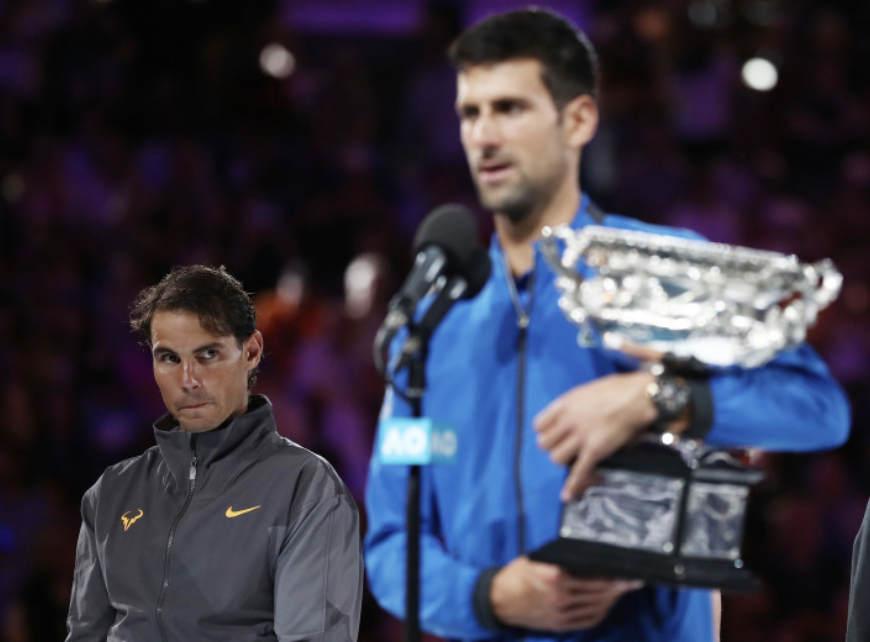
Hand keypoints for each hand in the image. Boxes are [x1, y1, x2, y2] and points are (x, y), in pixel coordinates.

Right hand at [490, 556, 642, 631]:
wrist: (498, 601)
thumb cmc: (516, 574)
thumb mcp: (536, 559)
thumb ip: (560, 558)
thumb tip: (585, 553)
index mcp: (555, 576)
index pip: (592, 575)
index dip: (613, 575)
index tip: (629, 572)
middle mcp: (561, 596)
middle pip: (599, 592)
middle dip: (619, 587)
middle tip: (635, 581)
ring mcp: (562, 614)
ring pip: (596, 607)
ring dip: (612, 599)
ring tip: (622, 591)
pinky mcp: (560, 625)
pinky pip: (587, 620)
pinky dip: (600, 612)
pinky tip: (606, 604)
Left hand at [534, 371, 656, 500]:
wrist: (639, 397)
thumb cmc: (618, 389)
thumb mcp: (587, 391)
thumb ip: (574, 404)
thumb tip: (571, 414)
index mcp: (565, 404)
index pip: (539, 424)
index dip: (544, 432)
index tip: (552, 434)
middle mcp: (569, 421)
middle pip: (544, 444)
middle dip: (553, 447)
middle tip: (564, 447)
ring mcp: (581, 437)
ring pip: (557, 458)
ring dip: (564, 460)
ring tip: (573, 458)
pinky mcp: (595, 451)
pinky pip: (579, 471)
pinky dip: (572, 486)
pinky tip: (567, 495)